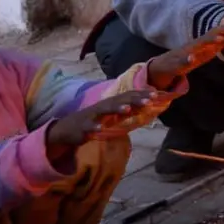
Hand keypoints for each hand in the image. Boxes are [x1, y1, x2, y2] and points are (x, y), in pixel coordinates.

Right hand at [44, 90, 166, 166]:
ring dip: (116, 108)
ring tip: (128, 109)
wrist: (66, 129)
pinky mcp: (82, 127)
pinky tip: (100, 129)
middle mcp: (102, 107)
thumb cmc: (94, 121)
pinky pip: (88, 127)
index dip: (141, 95)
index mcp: (110, 104)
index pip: (128, 96)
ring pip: (105, 110)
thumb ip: (128, 111)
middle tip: (150, 100)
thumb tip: (147, 107)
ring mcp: (91, 116)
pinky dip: (94, 127)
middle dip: (134, 99)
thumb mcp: (112, 116)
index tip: (157, 94)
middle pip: (120, 100)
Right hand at [145, 25, 223, 90]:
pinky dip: (187, 59)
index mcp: (202, 44)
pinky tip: (191, 58)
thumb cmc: (189, 57)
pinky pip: (182, 61)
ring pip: (197, 47)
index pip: (216, 34)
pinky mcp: (177, 63)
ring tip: (220, 39)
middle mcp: (195, 46)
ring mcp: (185, 53)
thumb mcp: (206, 52)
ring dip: (208, 42)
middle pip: (209, 37)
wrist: (165, 66)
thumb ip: (219, 46)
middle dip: (221, 32)